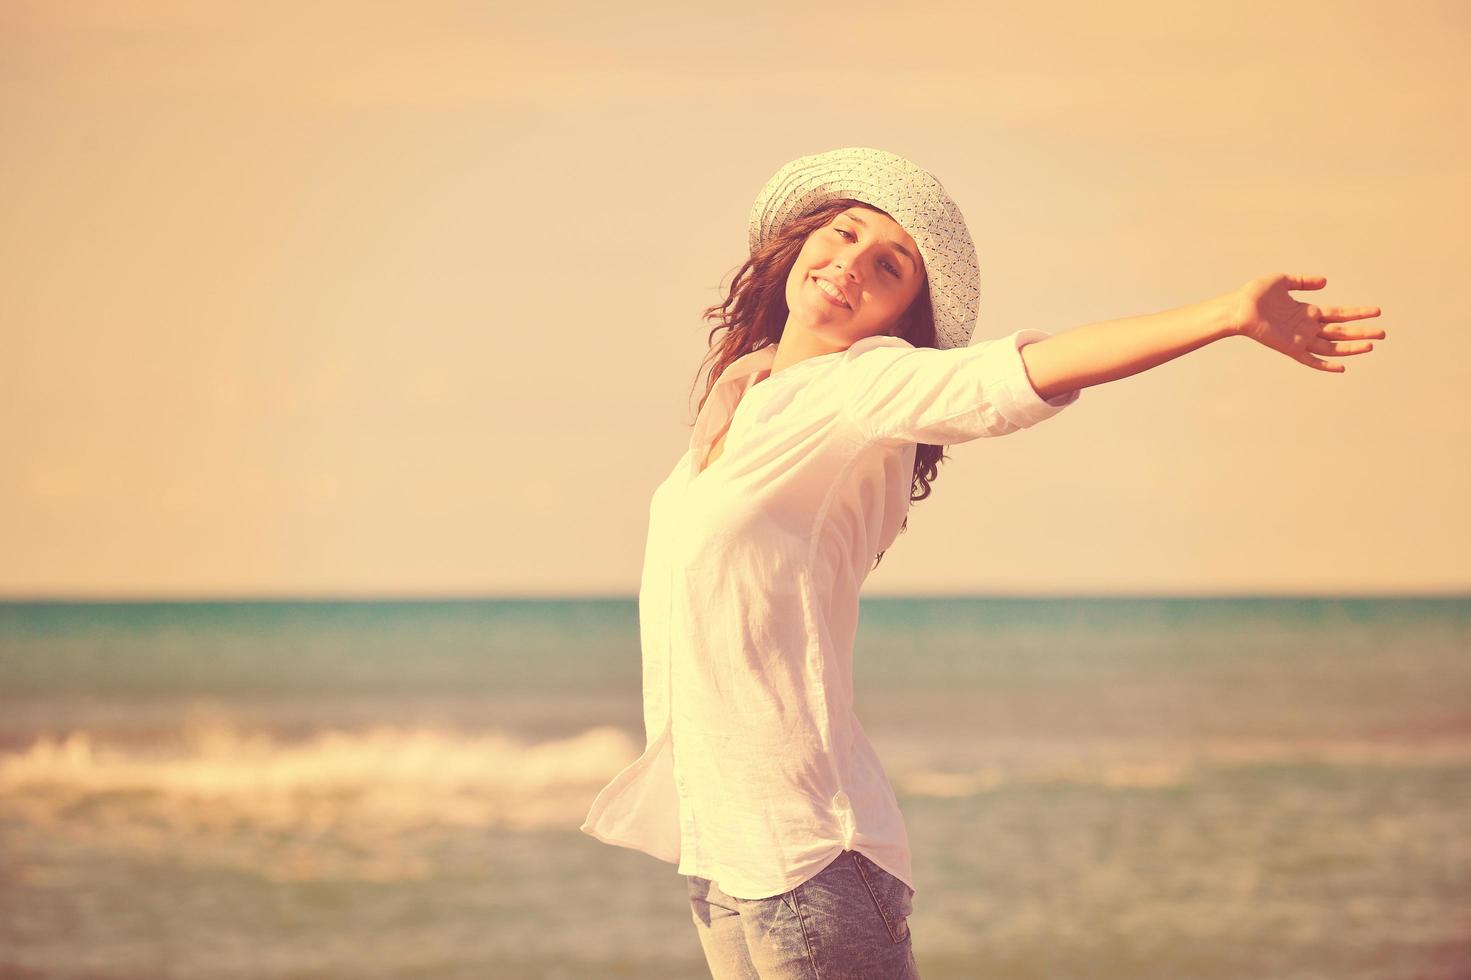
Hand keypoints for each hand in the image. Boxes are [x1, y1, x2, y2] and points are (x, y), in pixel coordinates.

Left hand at [1230, 273, 1384, 371]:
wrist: (1237, 308)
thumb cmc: (1255, 294)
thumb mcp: (1283, 280)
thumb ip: (1304, 281)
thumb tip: (1325, 282)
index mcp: (1307, 311)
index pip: (1339, 313)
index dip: (1357, 313)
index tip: (1377, 311)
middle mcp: (1307, 327)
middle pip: (1340, 331)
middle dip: (1362, 331)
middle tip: (1383, 333)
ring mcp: (1300, 339)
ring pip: (1332, 346)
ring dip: (1351, 346)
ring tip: (1372, 345)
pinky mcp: (1290, 348)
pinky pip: (1311, 360)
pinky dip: (1325, 365)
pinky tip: (1342, 367)